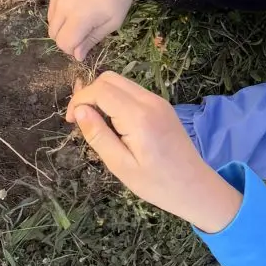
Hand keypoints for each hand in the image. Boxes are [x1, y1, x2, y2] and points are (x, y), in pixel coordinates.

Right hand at [48, 0, 140, 61]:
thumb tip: (77, 56)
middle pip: (54, 34)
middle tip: (82, 34)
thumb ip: (91, 40)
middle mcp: (63, 7)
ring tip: (79, 20)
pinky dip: (59, 13)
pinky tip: (74, 7)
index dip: (72, 50)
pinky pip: (51, 7)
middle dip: (66, 39)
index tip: (83, 46)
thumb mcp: (111, 23)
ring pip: (51, 21)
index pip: (64, 43)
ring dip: (62, 26)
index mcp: (79, 18)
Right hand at [66, 72, 240, 231]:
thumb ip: (98, 135)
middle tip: (81, 121)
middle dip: (89, 94)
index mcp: (138, 117)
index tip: (70, 121)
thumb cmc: (157, 184)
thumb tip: (79, 111)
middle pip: (109, 78)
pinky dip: (116, 100)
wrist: (195, 187)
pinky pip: (133, 92)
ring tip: (97, 124)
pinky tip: (115, 123)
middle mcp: (149, 101)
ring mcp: (158, 101)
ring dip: (102, 96)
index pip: (100, 90)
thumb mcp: (121, 166)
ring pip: (121, 82)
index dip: (79, 100)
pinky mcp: (162, 106)